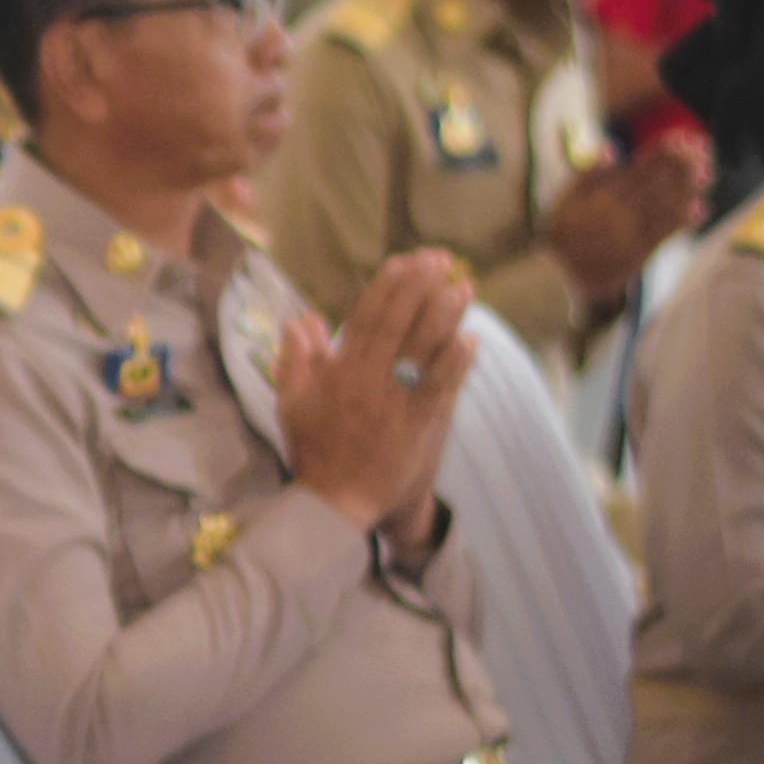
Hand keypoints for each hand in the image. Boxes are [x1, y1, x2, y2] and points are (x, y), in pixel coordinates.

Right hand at [279, 248, 475, 537]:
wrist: (337, 504)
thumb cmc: (316, 452)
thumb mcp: (292, 404)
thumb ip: (296, 359)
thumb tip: (301, 319)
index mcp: (339, 372)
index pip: (367, 316)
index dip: (389, 285)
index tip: (407, 260)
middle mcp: (369, 380)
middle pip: (399, 323)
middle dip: (422, 287)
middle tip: (442, 259)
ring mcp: (397, 401)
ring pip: (424, 349)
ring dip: (446, 316)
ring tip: (465, 288)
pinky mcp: (421, 425)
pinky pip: (442, 386)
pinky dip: (457, 362)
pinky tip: (471, 339)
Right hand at [543, 130, 710, 311]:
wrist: (554, 280)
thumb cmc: (560, 236)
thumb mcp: (562, 201)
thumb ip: (586, 174)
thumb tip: (610, 148)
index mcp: (601, 199)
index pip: (638, 170)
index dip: (661, 153)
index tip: (678, 138)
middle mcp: (618, 216)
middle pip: (657, 186)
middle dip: (681, 165)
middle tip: (701, 149)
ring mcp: (629, 236)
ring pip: (665, 208)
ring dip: (688, 189)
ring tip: (706, 172)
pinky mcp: (637, 256)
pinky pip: (664, 236)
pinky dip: (683, 222)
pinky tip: (700, 207)